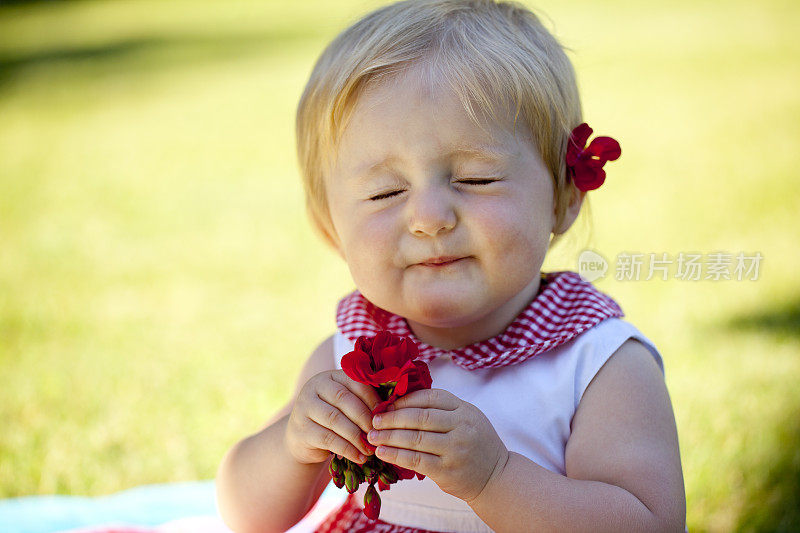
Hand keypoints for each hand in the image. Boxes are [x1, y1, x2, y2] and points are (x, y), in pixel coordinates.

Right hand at [285, 370, 380, 465]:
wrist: (304, 438)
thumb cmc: (335, 419)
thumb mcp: (347, 406)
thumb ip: (364, 402)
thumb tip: (391, 408)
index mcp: (331, 376)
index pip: (355, 382)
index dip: (372, 399)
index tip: (385, 416)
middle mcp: (315, 386)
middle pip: (344, 399)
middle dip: (364, 418)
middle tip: (378, 434)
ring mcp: (304, 406)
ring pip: (335, 419)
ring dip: (356, 436)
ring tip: (370, 449)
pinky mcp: (301, 429)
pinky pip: (327, 438)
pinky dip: (347, 449)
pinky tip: (359, 457)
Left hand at [367, 388, 508, 502]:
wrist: (496, 477)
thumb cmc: (474, 444)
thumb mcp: (467, 418)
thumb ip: (442, 409)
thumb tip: (402, 401)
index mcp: (464, 410)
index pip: (430, 398)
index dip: (405, 400)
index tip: (386, 404)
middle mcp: (462, 427)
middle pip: (420, 417)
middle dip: (392, 418)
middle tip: (373, 420)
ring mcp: (455, 449)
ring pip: (415, 439)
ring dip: (389, 437)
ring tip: (372, 436)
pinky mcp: (448, 471)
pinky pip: (416, 460)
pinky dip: (396, 455)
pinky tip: (382, 452)